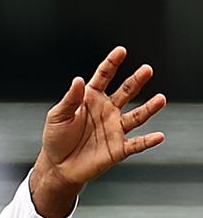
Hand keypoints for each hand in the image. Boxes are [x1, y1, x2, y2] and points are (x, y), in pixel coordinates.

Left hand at [30, 46, 165, 217]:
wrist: (58, 166)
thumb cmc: (56, 138)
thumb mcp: (57, 116)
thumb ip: (70, 99)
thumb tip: (77, 81)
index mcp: (90, 99)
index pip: (103, 77)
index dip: (112, 64)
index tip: (120, 51)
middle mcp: (107, 111)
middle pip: (125, 92)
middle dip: (136, 80)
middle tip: (147, 69)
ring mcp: (115, 128)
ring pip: (137, 116)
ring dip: (149, 108)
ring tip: (160, 99)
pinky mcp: (118, 148)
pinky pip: (137, 144)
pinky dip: (148, 141)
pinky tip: (158, 136)